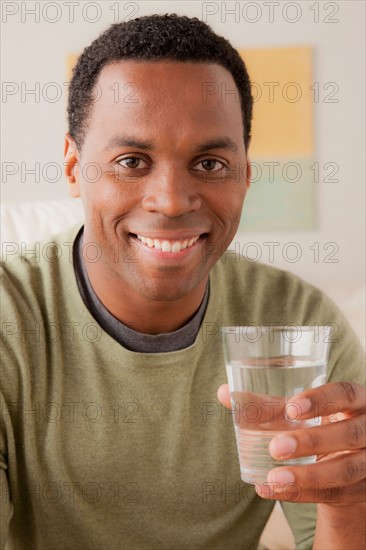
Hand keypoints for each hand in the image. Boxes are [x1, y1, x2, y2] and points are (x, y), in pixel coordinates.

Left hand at [217, 381, 365, 504]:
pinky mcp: (364, 491)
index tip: (290, 409)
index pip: (345, 393)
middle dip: (312, 441)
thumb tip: (224, 393)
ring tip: (274, 477)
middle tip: (275, 447)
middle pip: (350, 434)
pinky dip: (302, 494)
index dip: (321, 401)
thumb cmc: (320, 423)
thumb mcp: (302, 412)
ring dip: (308, 476)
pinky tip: (272, 490)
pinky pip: (336, 495)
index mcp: (356, 399)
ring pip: (346, 470)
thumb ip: (268, 404)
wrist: (349, 459)